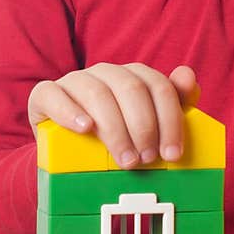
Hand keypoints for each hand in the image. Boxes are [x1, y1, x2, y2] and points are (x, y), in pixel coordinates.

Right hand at [27, 63, 196, 168]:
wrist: (66, 156)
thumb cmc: (114, 140)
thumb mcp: (146, 128)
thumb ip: (174, 102)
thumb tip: (189, 76)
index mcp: (133, 76)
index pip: (159, 87)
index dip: (170, 119)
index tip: (172, 154)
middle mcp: (105, 73)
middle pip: (131, 88)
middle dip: (144, 126)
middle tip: (147, 160)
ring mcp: (74, 81)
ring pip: (97, 93)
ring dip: (114, 128)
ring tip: (125, 160)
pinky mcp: (45, 94)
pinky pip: (54, 95)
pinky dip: (70, 111)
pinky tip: (85, 129)